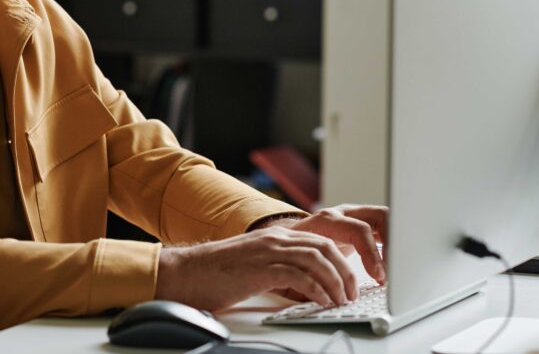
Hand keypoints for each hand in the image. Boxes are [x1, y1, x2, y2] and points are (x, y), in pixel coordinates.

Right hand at [155, 225, 360, 311]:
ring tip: (341, 300)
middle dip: (345, 271)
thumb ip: (279, 269)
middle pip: (324, 247)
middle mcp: (274, 239)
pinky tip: (322, 302)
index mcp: (274, 237)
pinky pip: (300, 276)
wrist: (186, 273)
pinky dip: (317, 290)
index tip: (349, 281)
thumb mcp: (254, 266)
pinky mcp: (260, 269)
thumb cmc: (216, 274)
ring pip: (317, 259)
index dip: (340, 260)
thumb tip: (307, 289)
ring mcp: (267, 251)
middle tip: (351, 293)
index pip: (319, 241)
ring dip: (336, 282)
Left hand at [285, 204, 387, 284]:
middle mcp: (343, 213)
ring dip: (397, 242)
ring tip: (397, 267)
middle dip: (394, 242)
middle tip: (395, 270)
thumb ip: (314, 274)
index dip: (372, 254)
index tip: (379, 276)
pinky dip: (394, 242)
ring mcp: (355, 215)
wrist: (286, 237)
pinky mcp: (364, 222)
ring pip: (387, 218)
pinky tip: (395, 261)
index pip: (359, 230)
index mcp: (327, 220)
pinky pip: (386, 226)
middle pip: (380, 216)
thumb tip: (326, 296)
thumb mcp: (299, 261)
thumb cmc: (293, 251)